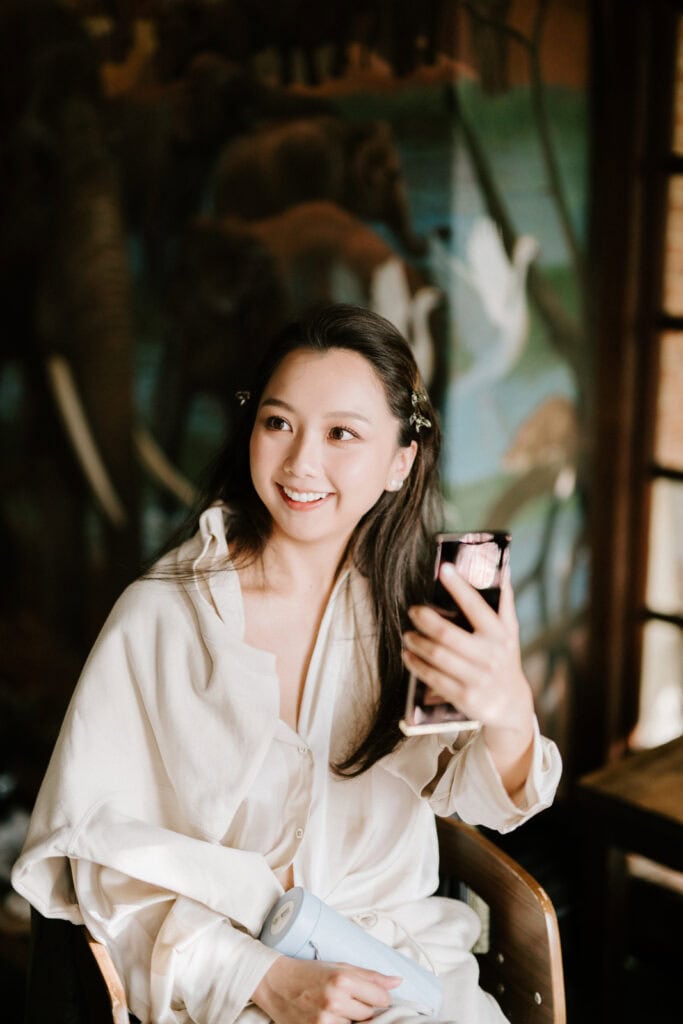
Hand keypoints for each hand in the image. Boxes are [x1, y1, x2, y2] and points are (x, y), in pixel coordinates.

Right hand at [251, 955, 400, 1023]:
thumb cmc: (309, 972)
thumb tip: (398, 982)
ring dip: (351, 1021)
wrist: (275, 983)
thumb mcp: (340, 967)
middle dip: (363, 1009)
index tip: (369, 995)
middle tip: (348, 1001)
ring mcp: (325, 1020)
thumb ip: (370, 976)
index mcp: (343, 979)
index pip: (381, 998)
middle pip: (370, 1015)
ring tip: (338, 1011)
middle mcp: (335, 1000)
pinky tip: (332, 1018)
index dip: (378, 998)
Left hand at [402, 563, 534, 796]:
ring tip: (407, 633)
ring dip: (417, 642)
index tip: (444, 569)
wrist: (511, 703)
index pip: (477, 606)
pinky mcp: (465, 697)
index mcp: (500, 634)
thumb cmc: (504, 657)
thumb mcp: (510, 631)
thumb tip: (503, 568)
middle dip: (425, 619)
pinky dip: (416, 664)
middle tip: (413, 610)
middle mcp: (490, 655)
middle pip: (448, 634)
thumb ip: (504, 602)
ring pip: (438, 656)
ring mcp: (477, 678)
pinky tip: (408, 654)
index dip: (459, 587)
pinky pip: (433, 678)